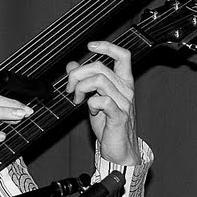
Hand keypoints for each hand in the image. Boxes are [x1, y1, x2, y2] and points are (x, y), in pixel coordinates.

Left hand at [65, 41, 140, 164]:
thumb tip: (72, 65)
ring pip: (100, 80)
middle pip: (100, 67)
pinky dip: (91, 103)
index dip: (107, 46)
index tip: (90, 46)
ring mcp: (124, 102)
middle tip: (70, 88)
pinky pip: (102, 100)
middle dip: (78, 74)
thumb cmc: (108, 125)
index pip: (122, 56)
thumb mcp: (93, 98)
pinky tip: (90, 110)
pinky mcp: (119, 116)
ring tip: (78, 99)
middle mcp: (126, 90)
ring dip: (81, 88)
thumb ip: (85, 81)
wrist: (119, 150)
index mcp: (123, 83)